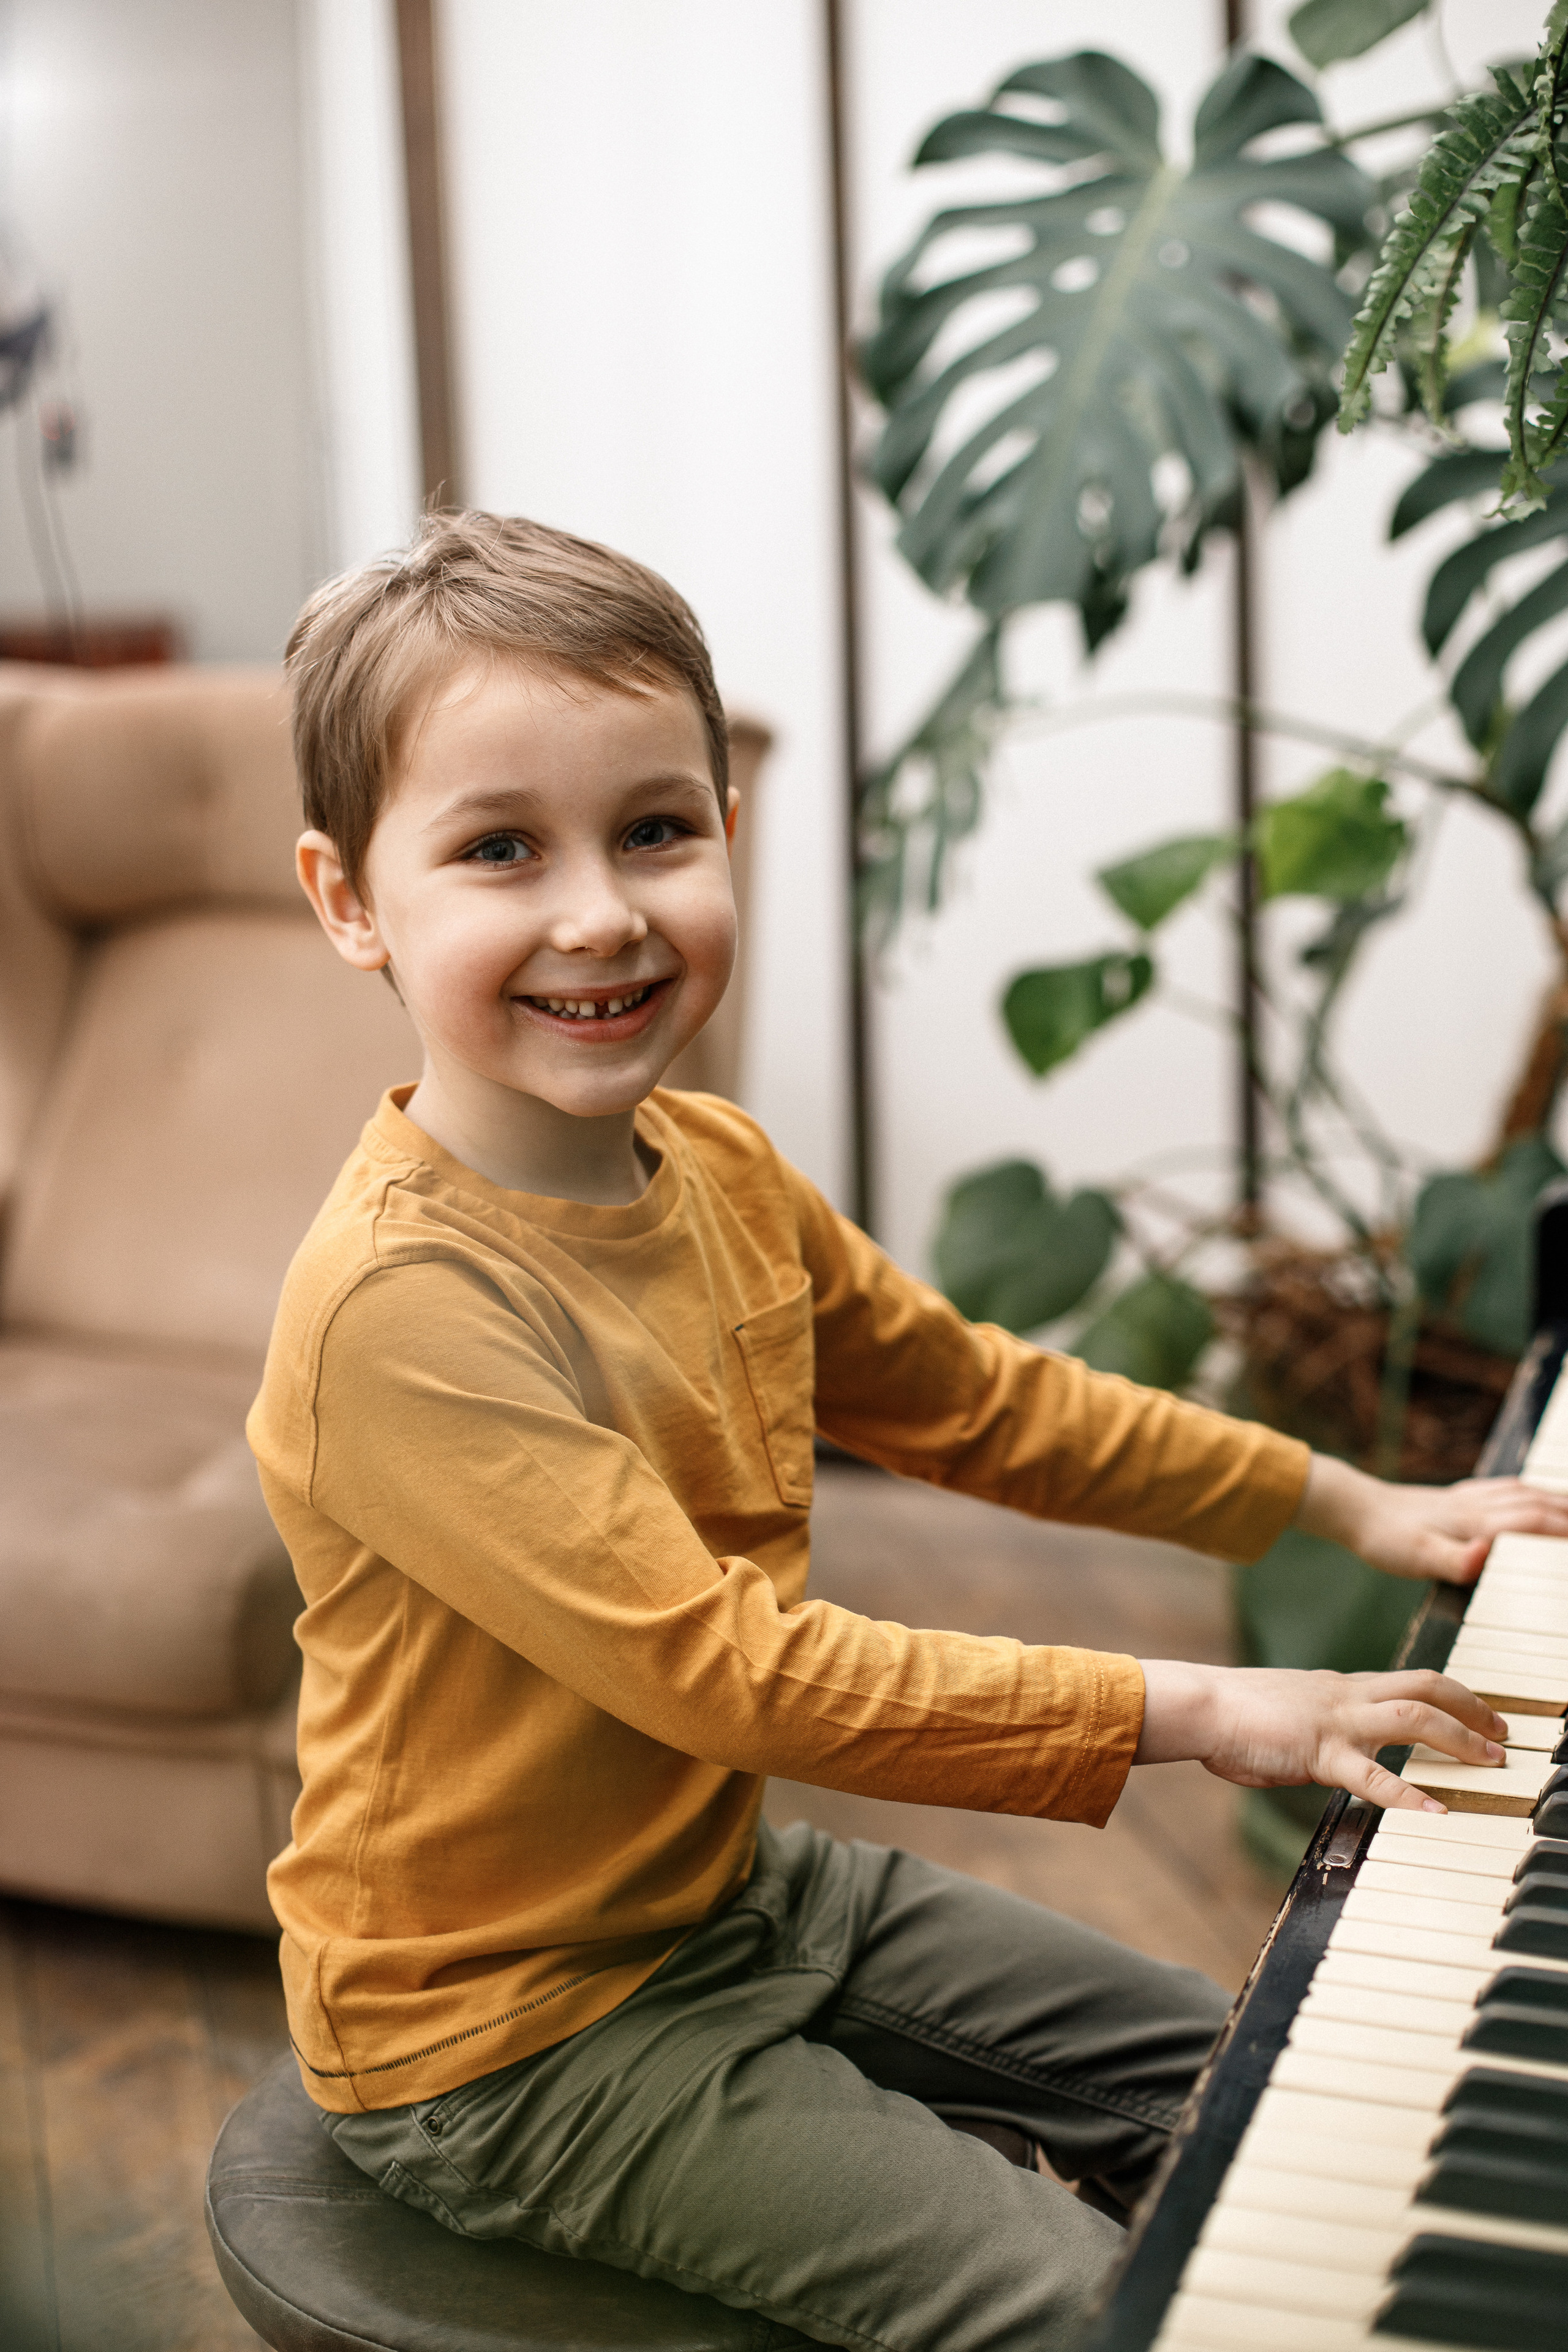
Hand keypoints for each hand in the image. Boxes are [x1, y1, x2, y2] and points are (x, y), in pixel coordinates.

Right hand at [1135, 1658, 1507, 1812]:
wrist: (1199, 1705)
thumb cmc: (1233, 1715)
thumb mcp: (1289, 1715)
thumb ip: (1320, 1730)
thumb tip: (1335, 1753)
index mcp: (1340, 1687)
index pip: (1411, 1679)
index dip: (1454, 1693)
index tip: (1482, 1711)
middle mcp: (1346, 1695)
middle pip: (1426, 1686)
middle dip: (1473, 1708)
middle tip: (1504, 1733)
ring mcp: (1335, 1720)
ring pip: (1413, 1717)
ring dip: (1459, 1738)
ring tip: (1491, 1761)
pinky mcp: (1318, 1750)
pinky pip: (1373, 1774)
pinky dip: (1408, 1794)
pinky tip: (1435, 1812)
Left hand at [1295, 1453, 1567, 1586]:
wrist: (1354, 1508)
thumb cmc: (1384, 1537)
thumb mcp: (1416, 1557)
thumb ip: (1455, 1560)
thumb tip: (1487, 1555)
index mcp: (1477, 1522)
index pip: (1537, 1523)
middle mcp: (1479, 1505)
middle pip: (1540, 1504)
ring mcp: (1469, 1498)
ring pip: (1526, 1493)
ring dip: (1558, 1500)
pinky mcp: (1458, 1497)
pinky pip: (1506, 1488)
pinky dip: (1531, 1492)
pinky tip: (1532, 1495)